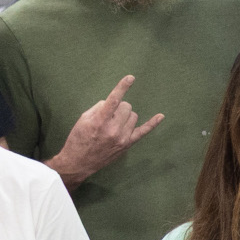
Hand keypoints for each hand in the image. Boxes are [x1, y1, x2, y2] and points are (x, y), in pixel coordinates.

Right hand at [50, 74, 165, 183]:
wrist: (79, 162)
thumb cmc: (79, 138)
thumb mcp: (84, 119)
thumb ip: (99, 108)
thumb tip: (113, 103)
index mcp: (100, 121)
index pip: (114, 100)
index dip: (122, 87)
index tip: (131, 77)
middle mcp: (114, 129)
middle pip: (126, 107)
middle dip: (119, 107)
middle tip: (109, 114)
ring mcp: (123, 138)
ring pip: (133, 116)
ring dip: (125, 116)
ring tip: (114, 123)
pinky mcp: (128, 145)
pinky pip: (143, 131)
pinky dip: (152, 123)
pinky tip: (161, 116)